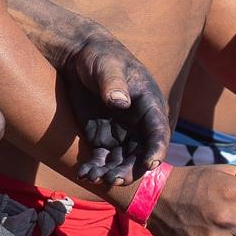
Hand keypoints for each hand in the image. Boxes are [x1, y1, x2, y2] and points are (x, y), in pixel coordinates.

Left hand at [62, 23, 169, 186]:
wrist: (78, 58)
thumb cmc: (99, 56)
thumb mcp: (106, 65)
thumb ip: (113, 82)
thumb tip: (121, 102)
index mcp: (148, 103)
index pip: (158, 130)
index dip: (157, 149)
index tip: (150, 164)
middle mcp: (139, 123)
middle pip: (141, 154)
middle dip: (130, 170)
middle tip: (113, 179)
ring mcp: (121, 133)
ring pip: (122, 162)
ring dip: (111, 173)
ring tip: (93, 177)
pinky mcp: (102, 139)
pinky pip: (103, 160)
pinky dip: (95, 169)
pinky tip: (84, 174)